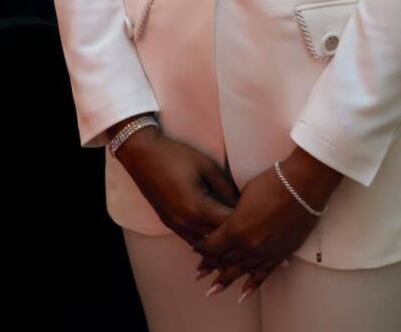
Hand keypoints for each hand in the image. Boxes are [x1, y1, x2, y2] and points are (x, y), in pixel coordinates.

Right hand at [114, 126, 240, 244]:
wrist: (143, 155)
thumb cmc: (177, 155)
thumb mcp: (207, 166)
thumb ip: (226, 188)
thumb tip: (243, 203)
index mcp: (197, 208)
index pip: (228, 225)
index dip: (244, 221)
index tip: (257, 216)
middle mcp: (186, 223)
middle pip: (217, 240)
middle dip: (234, 235)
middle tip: (250, 228)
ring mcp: (176, 226)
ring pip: (204, 245)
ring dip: (219, 241)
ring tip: (236, 233)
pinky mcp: (170, 224)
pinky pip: (192, 240)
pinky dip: (205, 240)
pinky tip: (216, 232)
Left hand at [194, 149, 342, 300]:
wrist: (303, 185)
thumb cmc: (272, 183)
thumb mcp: (244, 195)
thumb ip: (233, 213)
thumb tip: (229, 222)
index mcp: (236, 228)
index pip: (211, 246)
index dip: (201, 248)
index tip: (195, 248)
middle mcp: (248, 245)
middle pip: (224, 259)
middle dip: (211, 264)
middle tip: (200, 271)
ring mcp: (264, 252)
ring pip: (240, 270)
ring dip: (226, 279)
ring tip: (213, 290)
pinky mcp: (280, 254)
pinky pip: (263, 274)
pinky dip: (252, 285)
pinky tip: (242, 295)